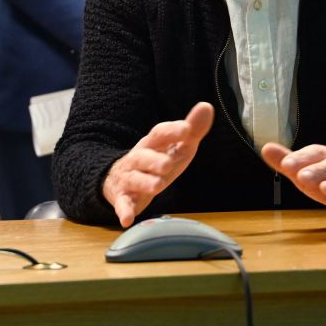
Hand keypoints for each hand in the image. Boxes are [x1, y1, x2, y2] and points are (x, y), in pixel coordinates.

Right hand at [102, 102, 212, 226]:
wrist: (119, 178)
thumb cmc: (155, 161)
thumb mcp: (175, 147)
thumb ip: (192, 130)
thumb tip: (206, 106)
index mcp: (152, 144)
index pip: (160, 134)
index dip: (173, 131)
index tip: (187, 129)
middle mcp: (138, 158)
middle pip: (143, 156)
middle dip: (154, 160)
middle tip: (168, 165)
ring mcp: (129, 178)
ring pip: (134, 178)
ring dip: (144, 182)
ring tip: (157, 186)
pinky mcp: (123, 197)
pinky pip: (121, 204)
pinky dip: (123, 210)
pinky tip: (127, 218)